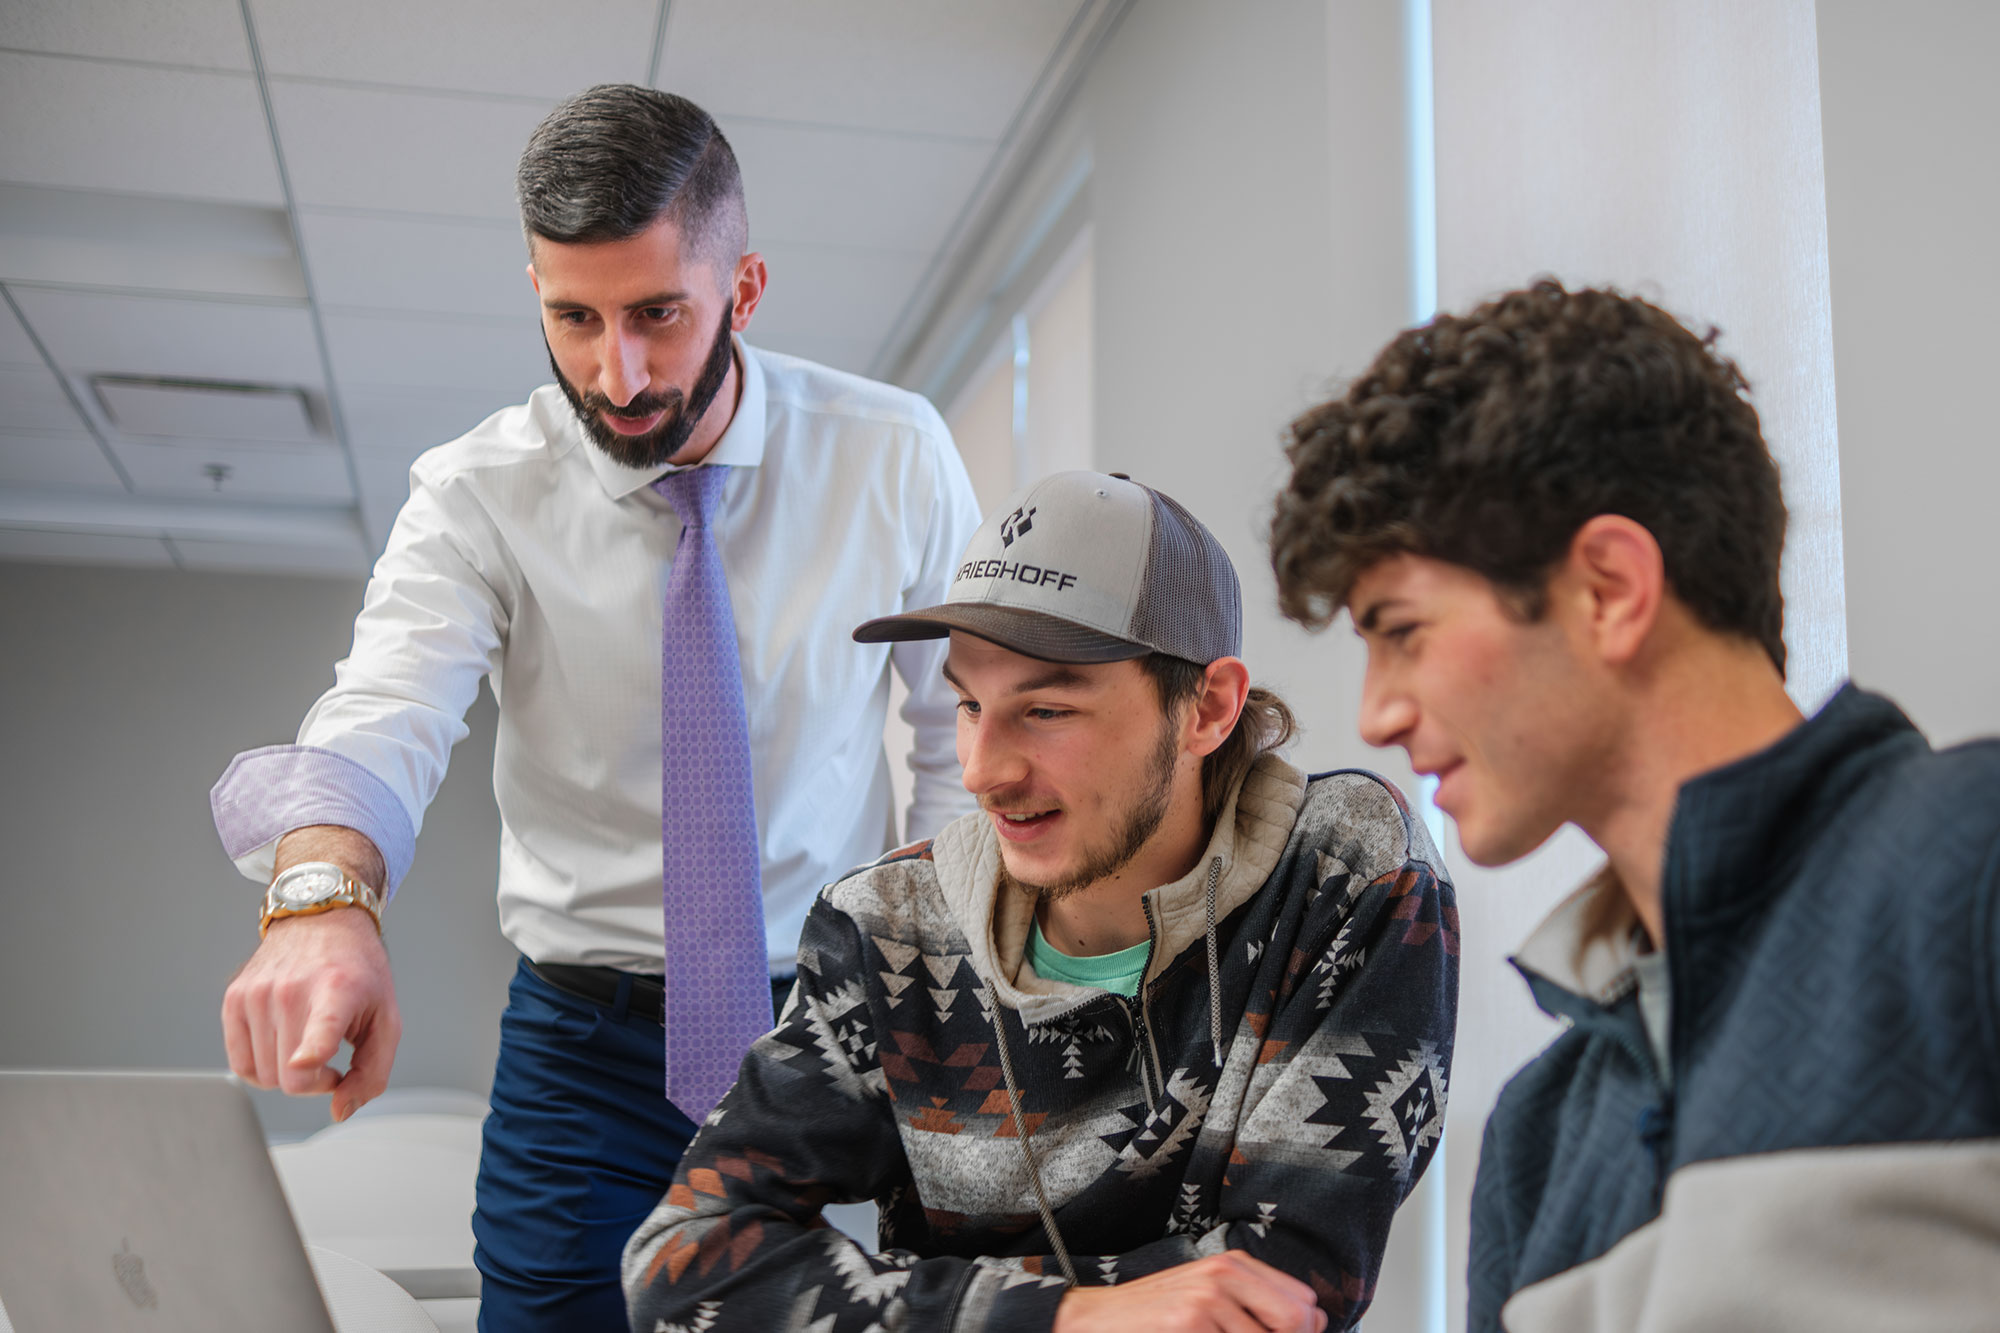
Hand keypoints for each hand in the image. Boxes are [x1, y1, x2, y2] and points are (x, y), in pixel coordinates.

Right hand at [221, 904, 400, 1121]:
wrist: (321, 921)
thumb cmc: (357, 973)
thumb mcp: (385, 1019)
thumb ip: (372, 1073)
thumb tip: (339, 1111)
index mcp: (338, 990)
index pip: (321, 1027)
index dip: (312, 1051)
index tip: (305, 1061)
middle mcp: (291, 990)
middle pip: (291, 1078)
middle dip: (315, 1082)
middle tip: (331, 1057)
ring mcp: (257, 994)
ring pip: (264, 1077)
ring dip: (289, 1074)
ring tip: (308, 1044)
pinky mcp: (233, 999)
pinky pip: (240, 1065)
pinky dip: (263, 1067)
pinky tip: (283, 1045)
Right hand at [1053, 1252, 1327, 1332]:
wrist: (1096, 1321)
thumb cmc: (1154, 1315)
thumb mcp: (1208, 1297)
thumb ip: (1256, 1305)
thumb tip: (1314, 1322)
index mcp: (1235, 1265)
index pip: (1306, 1303)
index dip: (1305, 1332)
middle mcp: (1226, 1274)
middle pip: (1299, 1321)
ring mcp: (1207, 1299)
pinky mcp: (1189, 1323)